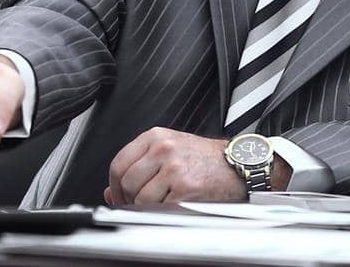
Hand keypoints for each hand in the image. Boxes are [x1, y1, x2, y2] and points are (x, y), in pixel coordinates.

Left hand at [105, 128, 284, 204]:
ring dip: (147, 207)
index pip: (118, 163)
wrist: (238, 163)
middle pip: (127, 182)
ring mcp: (174, 168)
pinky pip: (160, 207)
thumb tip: (111, 191)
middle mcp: (163, 148)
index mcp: (155, 136)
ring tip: (162, 203)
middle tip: (139, 204)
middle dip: (129, 199)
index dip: (115, 185)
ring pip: (141, 198)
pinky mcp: (185, 187)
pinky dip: (163, 212)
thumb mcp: (170, 151)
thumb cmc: (206, 158)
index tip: (119, 196)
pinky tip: (175, 204)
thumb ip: (140, 166)